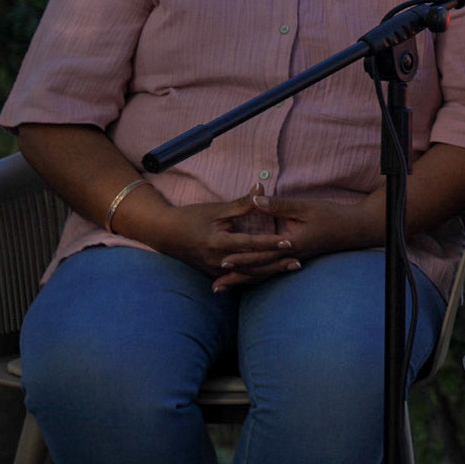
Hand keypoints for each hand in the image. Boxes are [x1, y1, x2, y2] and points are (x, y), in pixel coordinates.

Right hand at [134, 194, 293, 287]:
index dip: (270, 243)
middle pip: (252, 264)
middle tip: (299, 260)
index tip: (289, 241)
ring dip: (271, 271)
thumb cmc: (191, 217)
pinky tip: (274, 273)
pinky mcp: (214, 274)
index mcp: (217, 242)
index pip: (249, 244)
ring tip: (292, 267)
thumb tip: (261, 187)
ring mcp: (215, 270)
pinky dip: (257, 275)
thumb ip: (241, 203)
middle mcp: (217, 260)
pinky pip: (240, 277)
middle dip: (276, 262)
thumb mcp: (216, 209)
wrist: (165, 234)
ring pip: (248, 274)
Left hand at [207, 194, 382, 291]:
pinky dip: (257, 274)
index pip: (261, 253)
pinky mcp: (296, 257)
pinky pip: (272, 269)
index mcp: (291, 244)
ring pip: (265, 273)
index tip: (222, 262)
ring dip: (244, 280)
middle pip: (259, 270)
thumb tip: (256, 200)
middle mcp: (290, 256)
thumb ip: (279, 205)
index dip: (241, 257)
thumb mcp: (305, 207)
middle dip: (237, 277)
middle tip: (216, 286)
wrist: (354, 229)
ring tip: (224, 287)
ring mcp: (294, 259)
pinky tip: (247, 277)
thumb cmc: (331, 216)